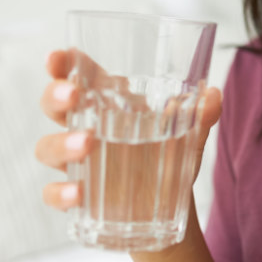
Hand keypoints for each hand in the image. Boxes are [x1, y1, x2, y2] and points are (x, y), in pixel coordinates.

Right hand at [35, 49, 221, 211]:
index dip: (63, 64)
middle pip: (54, 105)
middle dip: (56, 96)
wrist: (169, 205)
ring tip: (88, 144)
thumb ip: (201, 115)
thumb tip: (213, 94)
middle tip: (72, 95)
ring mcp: (76, 162)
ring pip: (48, 146)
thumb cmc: (170, 155)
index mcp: (109, 103)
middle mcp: (86, 127)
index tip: (57, 56)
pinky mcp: (75, 196)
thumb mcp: (189, 134)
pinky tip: (77, 194)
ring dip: (63, 143)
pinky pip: (53, 192)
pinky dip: (60, 193)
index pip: (79, 75)